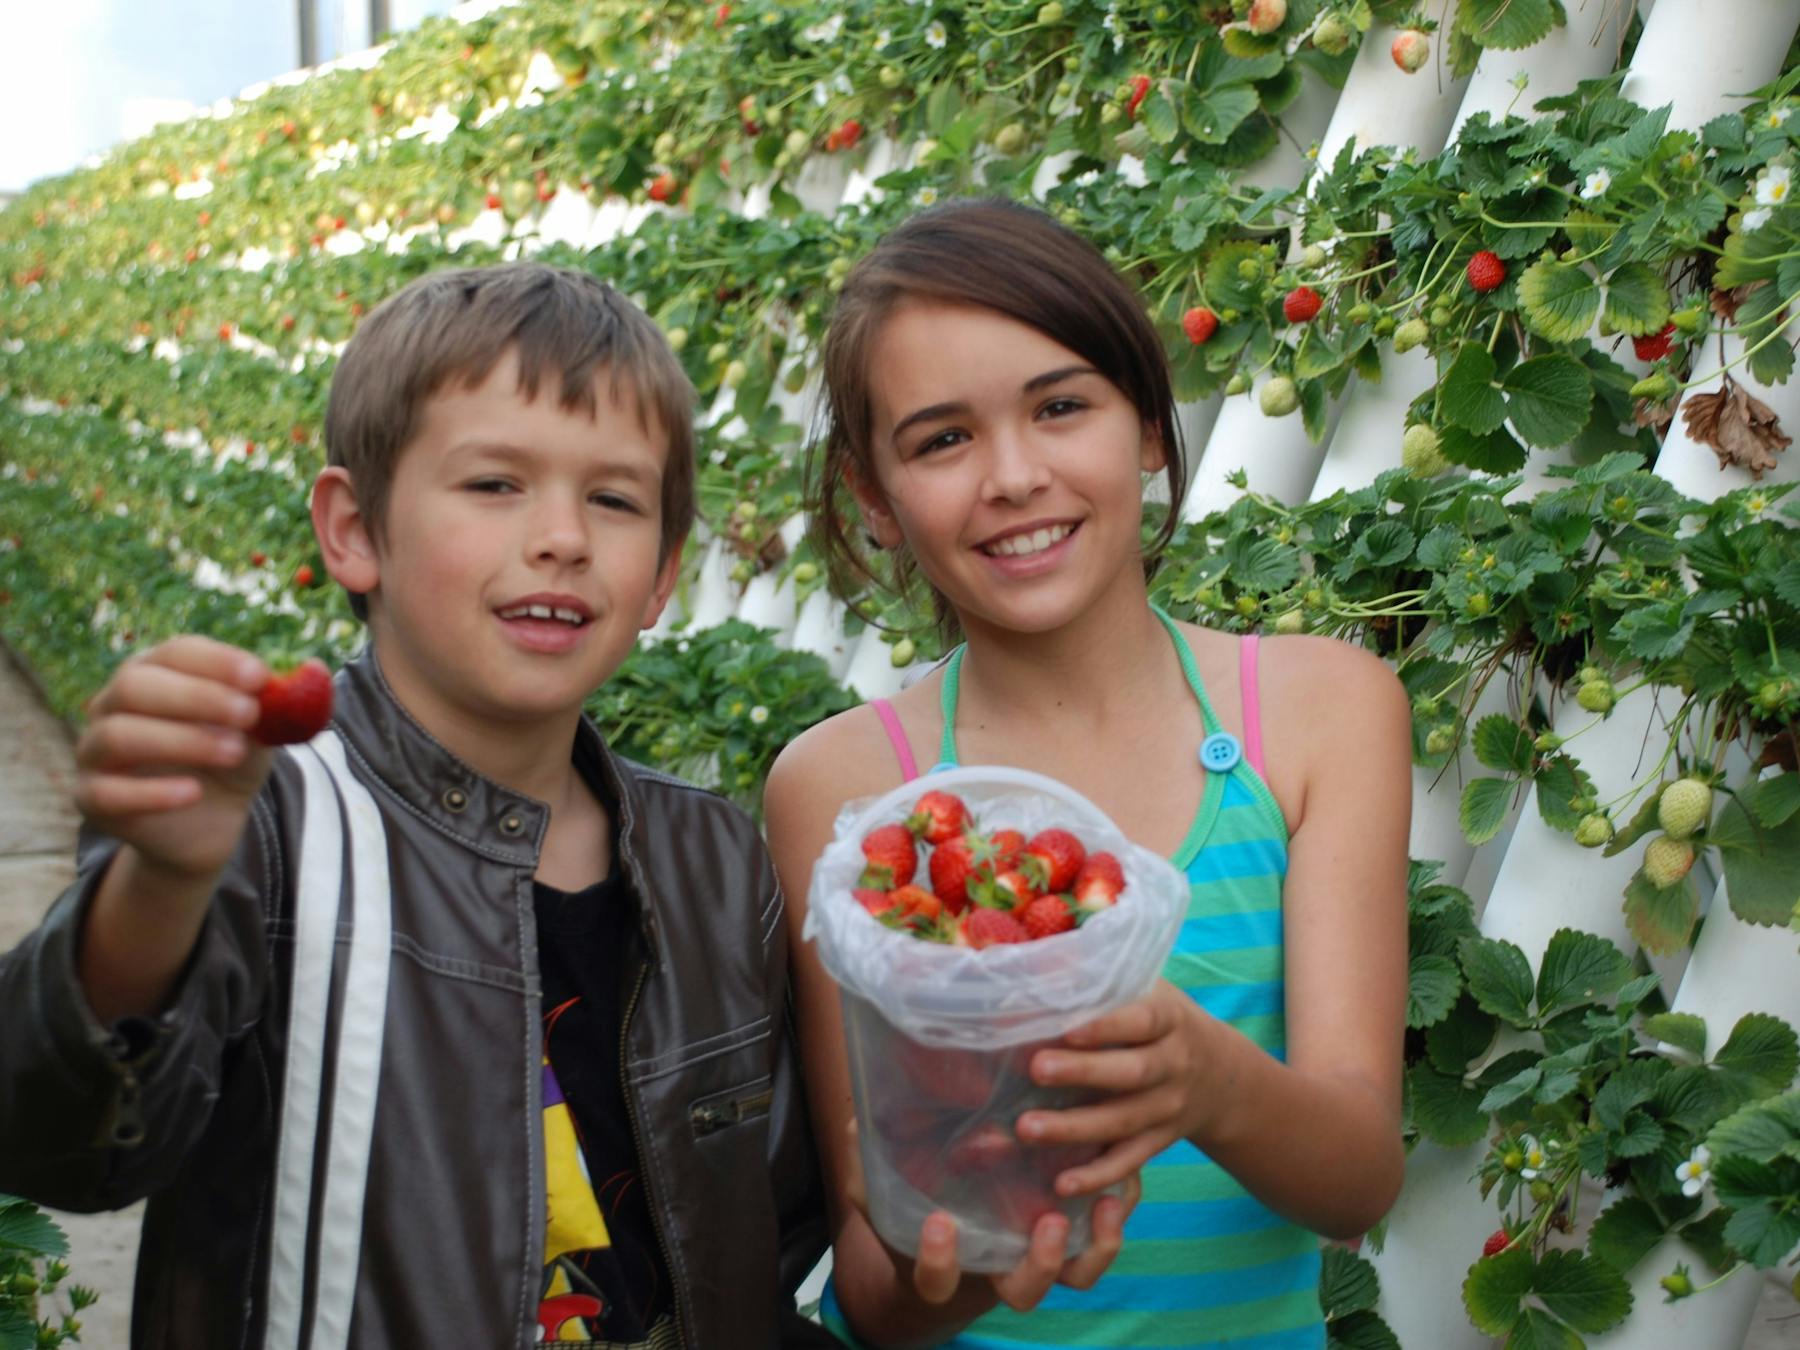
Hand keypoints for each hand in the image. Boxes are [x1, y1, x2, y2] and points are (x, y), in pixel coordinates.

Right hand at [75, 636, 273, 880]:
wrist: (209, 823)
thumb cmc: (230, 759)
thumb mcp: (261, 730)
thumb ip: (280, 703)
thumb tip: (315, 670)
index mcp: (155, 673)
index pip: (175, 652)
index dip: (217, 661)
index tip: (261, 677)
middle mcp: (114, 704)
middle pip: (136, 684)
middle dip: (197, 696)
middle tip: (248, 713)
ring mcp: (95, 750)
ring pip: (118, 734)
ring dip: (182, 740)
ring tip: (234, 752)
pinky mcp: (91, 797)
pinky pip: (107, 791)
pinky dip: (151, 792)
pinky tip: (194, 793)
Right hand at [843, 1119, 1138, 1313]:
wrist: (960, 1215)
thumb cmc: (918, 1197)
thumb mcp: (887, 1182)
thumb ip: (870, 1158)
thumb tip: (857, 1113)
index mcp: (945, 1262)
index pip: (936, 1280)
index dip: (938, 1262)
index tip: (937, 1226)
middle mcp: (998, 1266)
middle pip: (1024, 1291)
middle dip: (1039, 1266)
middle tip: (1046, 1226)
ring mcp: (1039, 1251)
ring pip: (1074, 1273)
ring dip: (1092, 1246)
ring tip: (1101, 1201)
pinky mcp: (1074, 1225)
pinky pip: (1103, 1230)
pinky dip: (1118, 1207)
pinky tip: (1120, 1169)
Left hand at [1014, 982, 1215, 1197]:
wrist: (1222, 1076)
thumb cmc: (1159, 1020)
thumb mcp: (1145, 988)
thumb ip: (1098, 977)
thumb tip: (1035, 957)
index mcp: (1169, 1018)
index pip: (1142, 1020)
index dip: (1107, 1026)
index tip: (1067, 1028)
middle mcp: (1175, 1064)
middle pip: (1131, 1073)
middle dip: (1083, 1073)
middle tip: (1036, 1069)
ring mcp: (1169, 1108)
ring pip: (1124, 1122)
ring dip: (1075, 1128)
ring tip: (1026, 1129)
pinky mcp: (1160, 1142)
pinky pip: (1130, 1162)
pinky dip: (1098, 1175)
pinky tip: (1062, 1185)